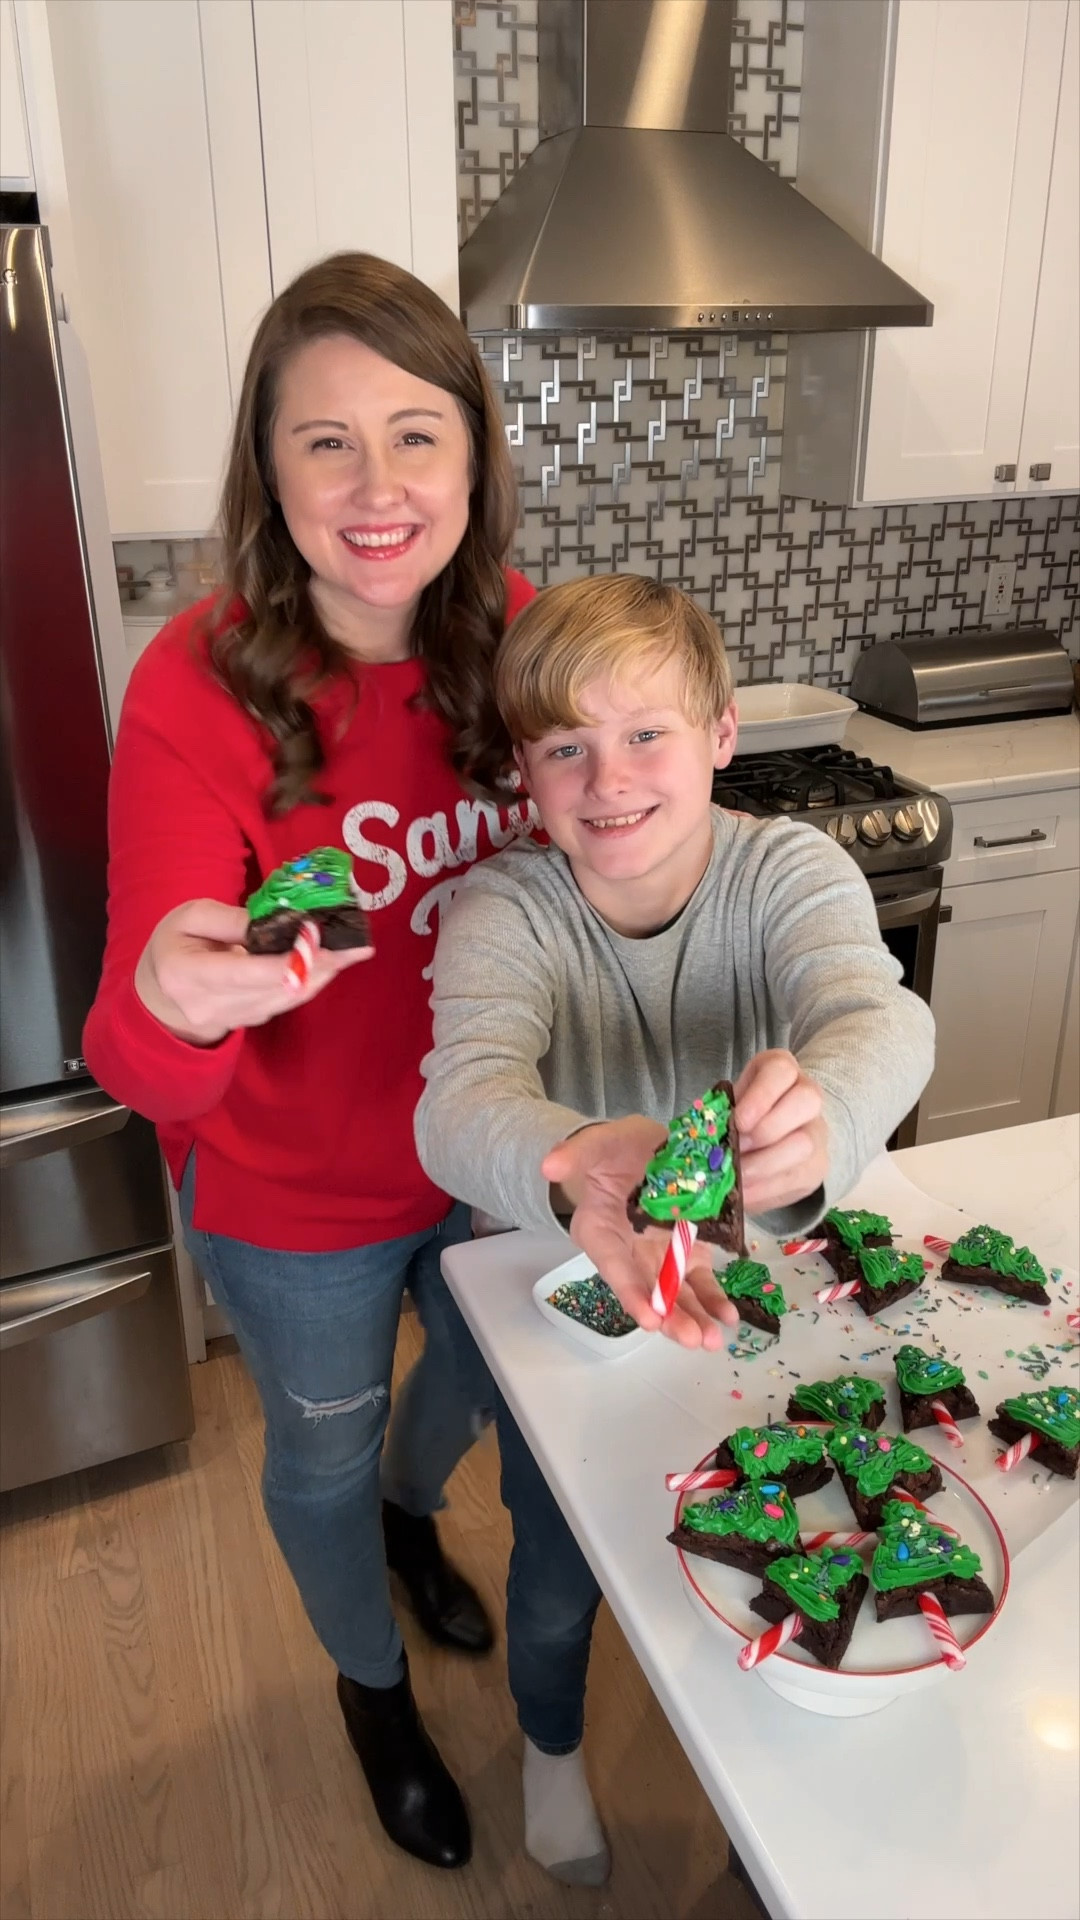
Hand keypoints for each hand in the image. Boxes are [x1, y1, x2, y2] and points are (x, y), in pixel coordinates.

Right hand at [134, 899, 372, 1044]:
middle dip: (317, 966)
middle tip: (353, 945)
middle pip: (273, 990)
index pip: (241, 974)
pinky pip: (285, 1002)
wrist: (159, 999)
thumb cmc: (173, 948)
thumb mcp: (188, 918)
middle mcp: (210, 1006)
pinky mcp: (250, 1022)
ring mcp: (232, 1020)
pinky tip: (332, 963)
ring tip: (352, 951)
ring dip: (321, 975)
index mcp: (187, 975)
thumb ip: (228, 919)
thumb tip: (275, 921)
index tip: (314, 941)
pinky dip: (310, 981)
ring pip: (285, 1000)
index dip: (282, 962)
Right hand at [541, 1118, 738, 1349]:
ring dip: (693, 1318)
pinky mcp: (686, 1253)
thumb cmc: (614, 1150)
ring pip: (675, 1294)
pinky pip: (699, 1281)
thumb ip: (575, 1153)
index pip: (613, 1266)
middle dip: (668, 1318)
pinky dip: (713, 1300)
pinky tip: (728, 1317)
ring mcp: (659, 1256)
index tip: (649, 1319)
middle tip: (690, 1338)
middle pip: (647, 1291)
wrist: (641, 1150)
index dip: (631, 1292)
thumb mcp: (596, 1144)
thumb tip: (549, 1164)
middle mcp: (628, 1252)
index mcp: (599, 1230)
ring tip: (711, 1341)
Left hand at [733, 1051, 827, 1213]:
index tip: (738, 1120)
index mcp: (780, 1071)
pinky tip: (745, 1195)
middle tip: (736, 1149)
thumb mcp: (728, 1104)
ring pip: (804, 1144)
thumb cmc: (740, 1114)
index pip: (781, 1070)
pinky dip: (768, 1189)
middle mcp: (807, 1095)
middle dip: (766, 1129)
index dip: (762, 1095)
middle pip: (805, 1101)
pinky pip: (798, 1178)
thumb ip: (719, 1113)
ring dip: (765, 1164)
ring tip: (737, 1177)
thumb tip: (686, 1140)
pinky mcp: (817, 1165)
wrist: (769, 1135)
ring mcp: (816, 1130)